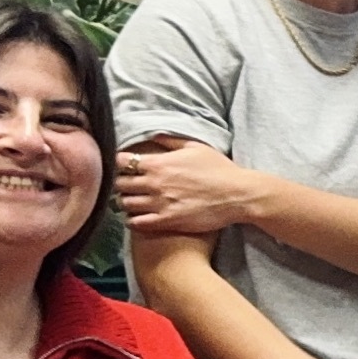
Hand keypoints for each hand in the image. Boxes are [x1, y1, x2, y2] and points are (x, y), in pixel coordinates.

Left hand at [112, 138, 263, 240]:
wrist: (238, 195)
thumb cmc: (220, 169)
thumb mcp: (196, 147)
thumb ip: (170, 141)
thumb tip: (153, 135)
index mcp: (159, 163)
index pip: (122, 161)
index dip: (120, 163)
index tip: (126, 166)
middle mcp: (154, 183)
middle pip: (119, 183)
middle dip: (121, 183)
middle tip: (129, 185)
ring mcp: (159, 204)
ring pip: (124, 204)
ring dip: (126, 202)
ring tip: (133, 201)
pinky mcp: (167, 221)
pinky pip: (136, 223)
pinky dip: (132, 220)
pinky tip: (138, 217)